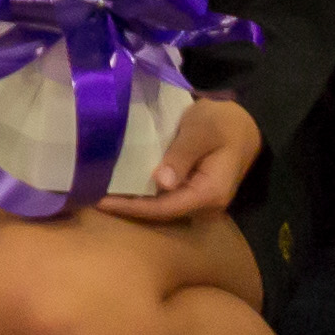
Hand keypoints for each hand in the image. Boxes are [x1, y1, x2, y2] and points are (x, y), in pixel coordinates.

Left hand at [99, 96, 262, 224]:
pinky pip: (164, 197)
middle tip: (89, 197)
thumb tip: (161, 182)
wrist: (245, 122)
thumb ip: (182, 154)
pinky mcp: (191, 191)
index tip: (100, 200)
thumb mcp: (202, 130)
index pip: (165, 208)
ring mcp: (198, 200)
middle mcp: (205, 205)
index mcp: (210, 193)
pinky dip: (142, 193)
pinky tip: (118, 185)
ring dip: (131, 201)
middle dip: (126, 208)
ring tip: (98, 192)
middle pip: (160, 213)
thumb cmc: (223, 122)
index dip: (132, 207)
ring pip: (160, 207)